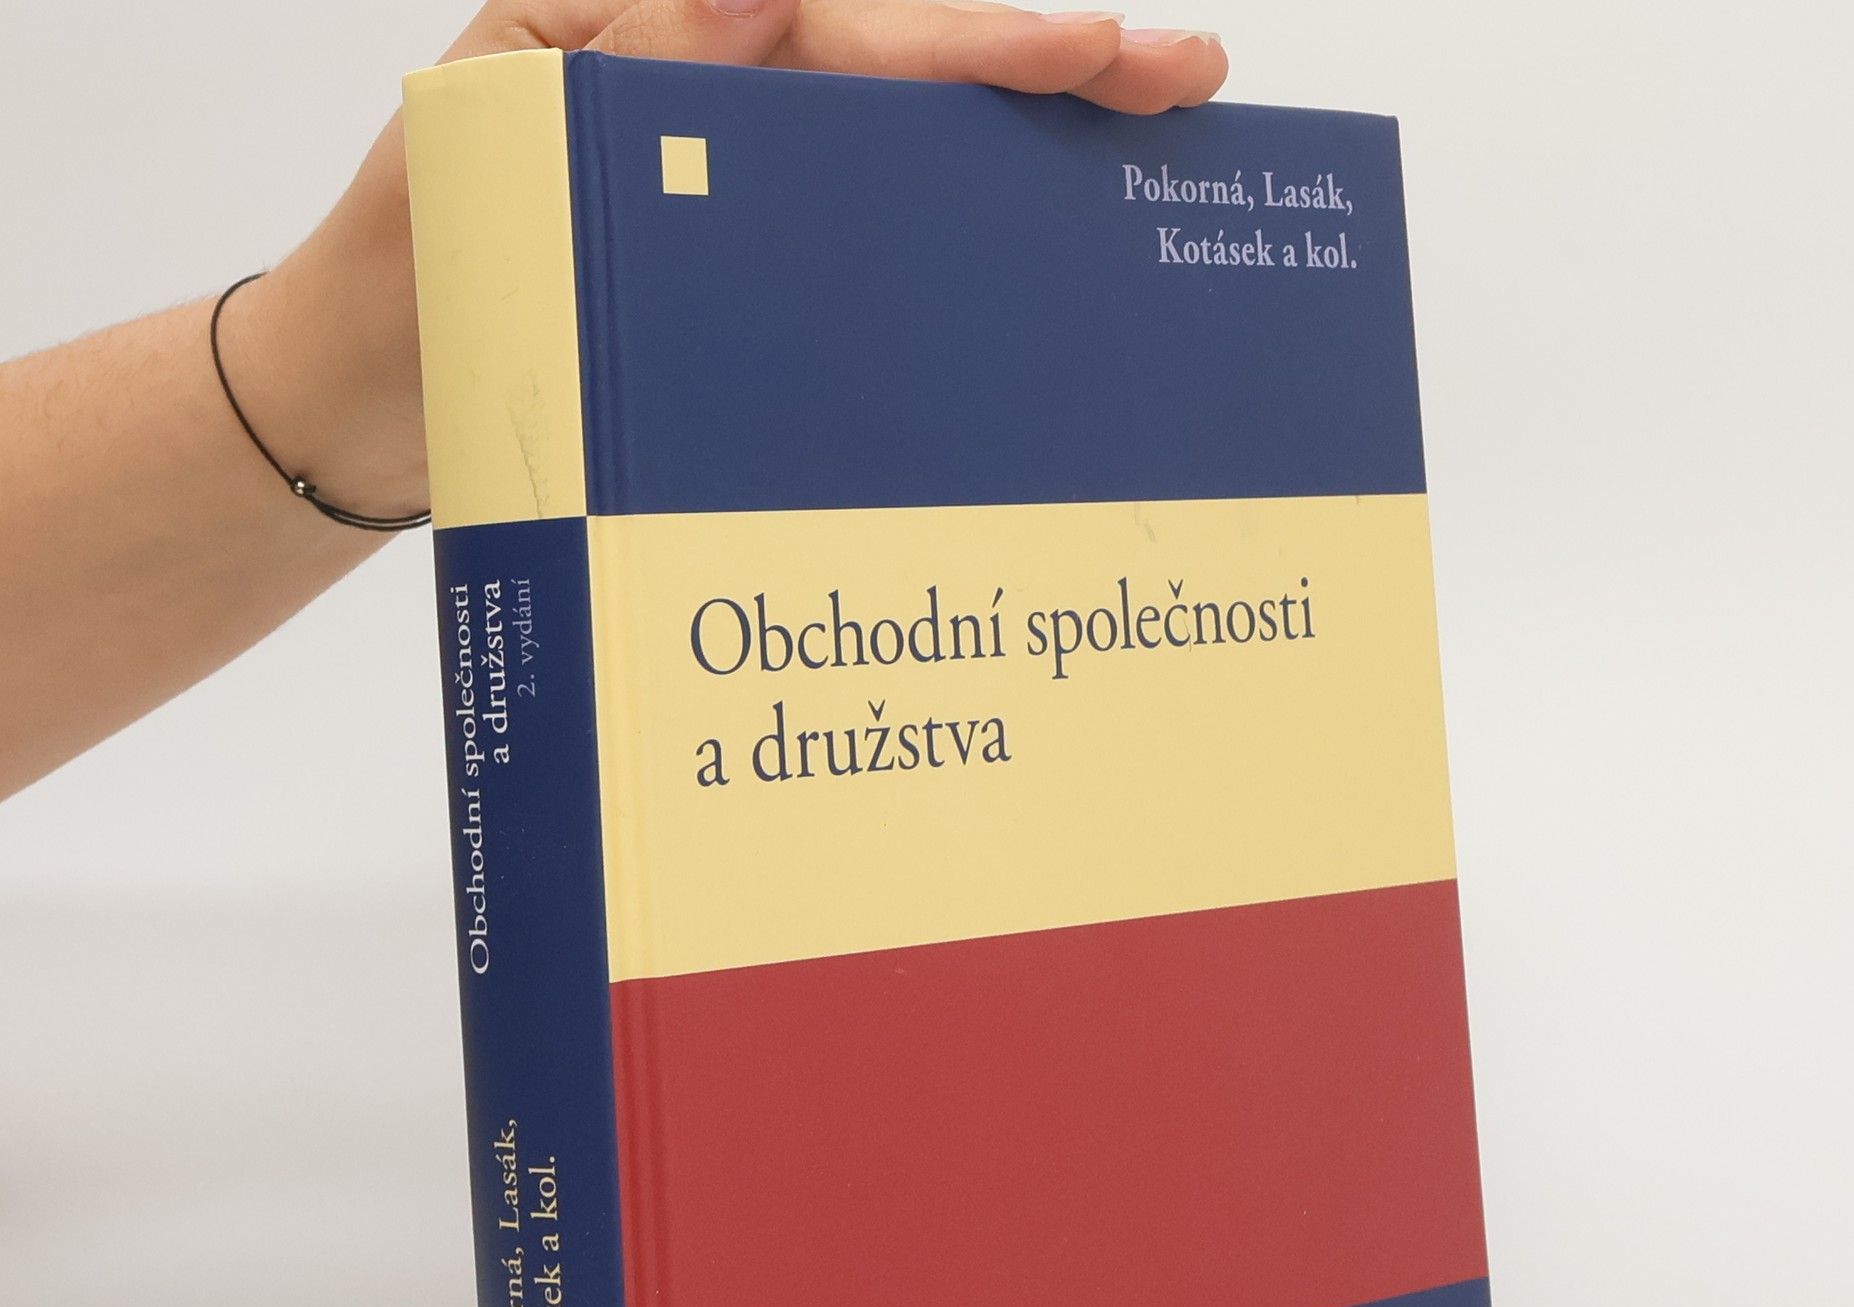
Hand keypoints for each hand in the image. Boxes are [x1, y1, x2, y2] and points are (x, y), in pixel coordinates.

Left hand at [221, 0, 1227, 522]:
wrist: (357, 412)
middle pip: (904, 79)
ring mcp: (732, 201)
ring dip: (1018, 158)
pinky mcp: (733, 287)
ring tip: (1141, 158)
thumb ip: (621, 58)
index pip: (850, 32)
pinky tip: (1027, 261)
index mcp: (662, 47)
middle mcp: (716, 109)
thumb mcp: (486, 143)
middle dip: (1044, 75)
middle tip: (1185, 85)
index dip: (978, 45)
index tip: (1102, 52)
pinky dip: (947, 247)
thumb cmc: (400, 277)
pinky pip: (856, 250)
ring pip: (900, 162)